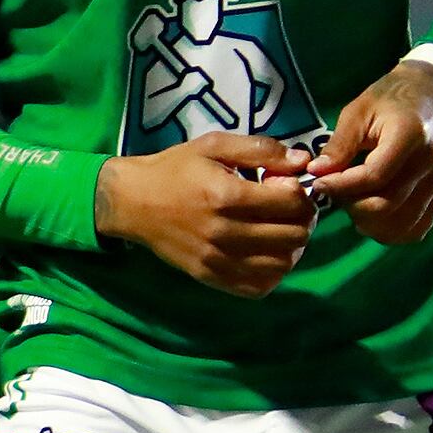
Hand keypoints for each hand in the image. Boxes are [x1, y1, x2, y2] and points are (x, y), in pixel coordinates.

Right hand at [93, 134, 313, 296]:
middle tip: (288, 210)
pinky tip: (265, 255)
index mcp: (227, 195)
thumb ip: (260, 149)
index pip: (292, 202)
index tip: (286, 186)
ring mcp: (216, 259)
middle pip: (293, 235)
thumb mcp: (214, 145)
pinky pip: (257, 287)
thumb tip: (302, 161)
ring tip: (280, 232)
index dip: (301, 192)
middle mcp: (224, 231)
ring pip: (282, 264)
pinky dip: (272, 273)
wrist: (131, 202)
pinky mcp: (208, 276)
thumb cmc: (174, 170)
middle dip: (302, 220)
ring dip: (291, 248)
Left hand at [308, 59, 432, 241]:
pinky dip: (389, 231)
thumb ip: (339, 144)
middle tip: (336, 191)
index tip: (318, 182)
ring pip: (400, 223)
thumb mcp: (358, 112)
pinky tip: (371, 216)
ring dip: (368, 222)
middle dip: (350, 205)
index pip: (374, 176)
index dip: (341, 186)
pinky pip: (416, 229)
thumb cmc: (389, 101)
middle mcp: (429, 164)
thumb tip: (315, 172)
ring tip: (352, 202)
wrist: (430, 100)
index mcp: (409, 136)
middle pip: (386, 205)